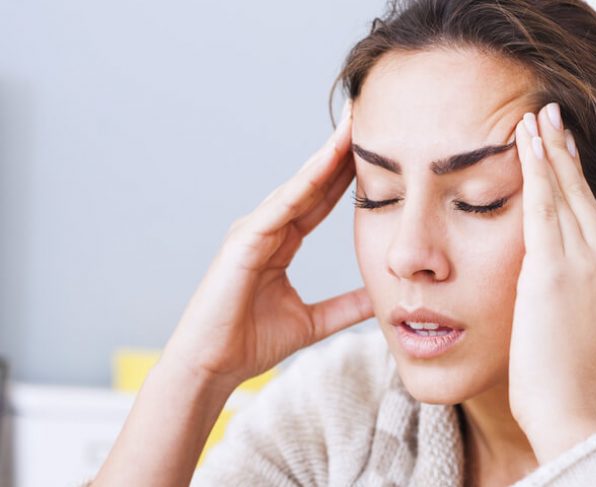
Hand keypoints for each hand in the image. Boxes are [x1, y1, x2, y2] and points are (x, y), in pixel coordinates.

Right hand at [161, 102, 372, 389]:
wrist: (211, 368)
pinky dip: (303, 183)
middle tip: (366, 114)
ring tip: (352, 125)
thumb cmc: (250, 343)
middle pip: (312, 182)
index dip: (349, 172)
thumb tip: (382, 296)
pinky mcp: (242, 242)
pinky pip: (280, 207)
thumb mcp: (314, 321)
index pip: (323, 198)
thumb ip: (346, 306)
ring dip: (325, 155)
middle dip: (339, 149)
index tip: (379, 146)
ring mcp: (252, 231)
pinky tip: (326, 162)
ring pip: (298, 186)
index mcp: (281, 241)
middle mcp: (267, 228)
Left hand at [508, 103, 595, 461]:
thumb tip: (545, 278)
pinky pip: (543, 207)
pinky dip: (535, 169)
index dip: (575, 176)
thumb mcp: (576, 325)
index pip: (591, 212)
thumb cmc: (563, 380)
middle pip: (582, 193)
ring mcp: (585, 265)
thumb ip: (569, 292)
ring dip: (547, 149)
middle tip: (550, 112)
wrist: (570, 413)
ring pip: (563, 192)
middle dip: (564, 150)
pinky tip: (525, 142)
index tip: (562, 146)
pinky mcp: (555, 272)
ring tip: (533, 115)